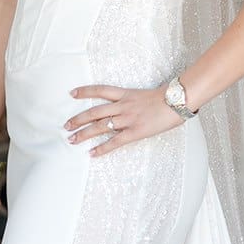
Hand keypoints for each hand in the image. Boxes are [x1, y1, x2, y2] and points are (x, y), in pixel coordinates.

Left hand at [63, 83, 184, 156]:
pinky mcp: (135, 132)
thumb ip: (135, 100)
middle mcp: (123, 106)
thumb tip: (131, 105)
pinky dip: (102, 148)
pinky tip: (92, 153)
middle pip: (94, 112)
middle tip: (65, 126)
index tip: (72, 93)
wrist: (178, 100)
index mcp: (126, 94)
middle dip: (78, 119)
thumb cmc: (168, 98)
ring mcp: (128, 119)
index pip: (100, 90)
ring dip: (84, 133)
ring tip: (72, 139)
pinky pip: (114, 141)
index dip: (85, 91)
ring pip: (100, 126)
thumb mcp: (147, 94)